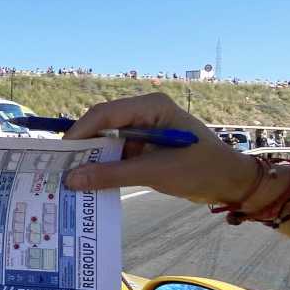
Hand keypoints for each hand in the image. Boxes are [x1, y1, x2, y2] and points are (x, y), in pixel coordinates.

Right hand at [62, 93, 272, 208]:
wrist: (230, 182)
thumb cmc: (201, 169)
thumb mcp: (155, 172)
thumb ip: (113, 174)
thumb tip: (73, 179)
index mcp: (151, 106)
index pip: (105, 114)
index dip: (80, 133)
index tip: (60, 155)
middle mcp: (144, 113)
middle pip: (102, 126)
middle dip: (82, 147)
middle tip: (58, 168)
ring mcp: (144, 130)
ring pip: (106, 142)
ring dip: (91, 160)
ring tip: (69, 178)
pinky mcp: (144, 147)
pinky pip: (116, 155)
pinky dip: (104, 168)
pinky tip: (90, 182)